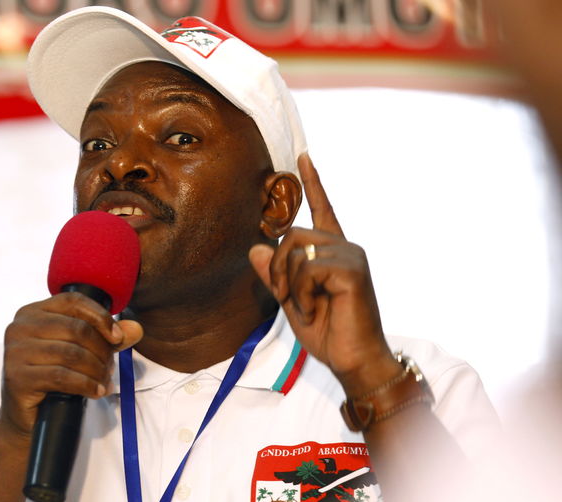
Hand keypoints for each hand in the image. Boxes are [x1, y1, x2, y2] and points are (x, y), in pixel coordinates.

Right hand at [0, 293, 142, 436]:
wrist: (27, 416)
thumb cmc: (55, 378)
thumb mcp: (84, 352)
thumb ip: (109, 338)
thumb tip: (136, 329)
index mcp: (33, 312)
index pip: (73, 301)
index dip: (100, 316)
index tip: (118, 337)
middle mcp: (19, 327)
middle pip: (75, 328)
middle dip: (101, 350)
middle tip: (110, 368)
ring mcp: (14, 352)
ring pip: (70, 353)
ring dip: (96, 369)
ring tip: (104, 381)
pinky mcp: (16, 377)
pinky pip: (61, 376)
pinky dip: (85, 384)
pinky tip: (96, 392)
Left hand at [249, 154, 398, 395]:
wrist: (353, 360)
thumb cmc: (328, 331)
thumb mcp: (292, 300)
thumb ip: (276, 274)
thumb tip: (256, 247)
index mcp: (333, 251)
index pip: (322, 209)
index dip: (313, 182)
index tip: (303, 156)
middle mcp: (345, 247)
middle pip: (292, 234)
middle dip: (279, 268)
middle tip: (288, 297)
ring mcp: (351, 256)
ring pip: (296, 250)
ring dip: (290, 284)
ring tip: (306, 307)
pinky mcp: (352, 270)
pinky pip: (307, 269)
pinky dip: (301, 294)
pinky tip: (315, 309)